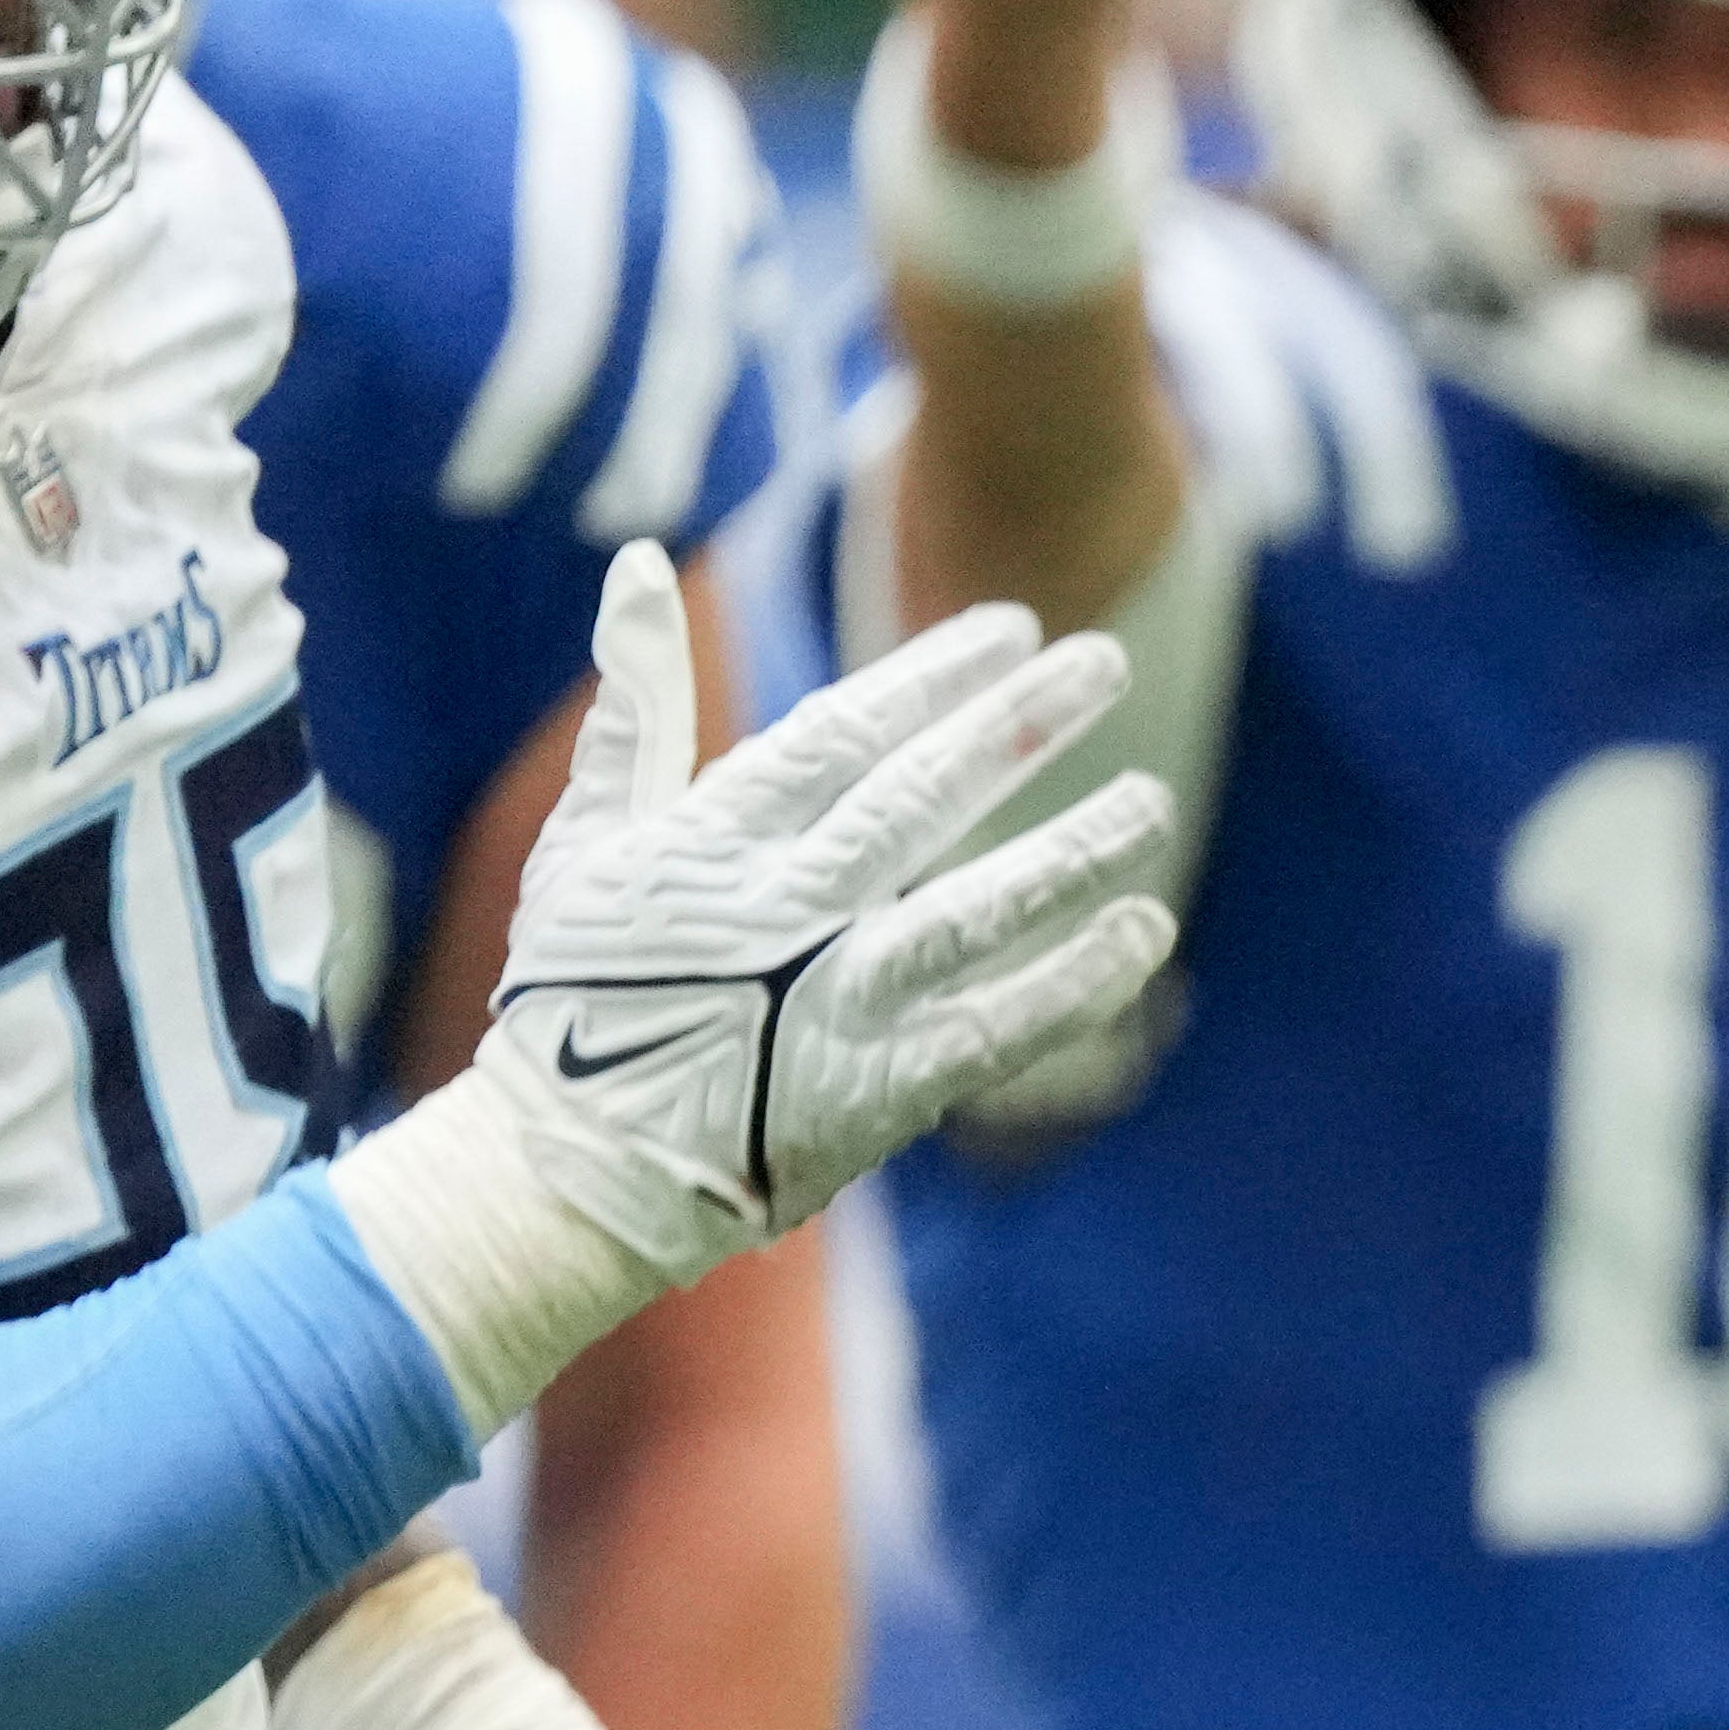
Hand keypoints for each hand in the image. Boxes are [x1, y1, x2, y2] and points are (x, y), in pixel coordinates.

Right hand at [341, 557, 1169, 1430]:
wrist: (576, 1164)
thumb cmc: (578, 991)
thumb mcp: (586, 833)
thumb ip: (634, 703)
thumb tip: (641, 565)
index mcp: (715, 839)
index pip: (844, 733)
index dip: (934, 676)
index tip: (1013, 630)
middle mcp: (788, 909)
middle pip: (923, 799)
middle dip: (1018, 728)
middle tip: (1106, 663)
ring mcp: (839, 1000)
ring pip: (978, 908)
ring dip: (1071, 851)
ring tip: (1152, 801)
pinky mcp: (883, 1086)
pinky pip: (1002, 1025)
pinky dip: (1078, 981)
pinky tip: (1146, 930)